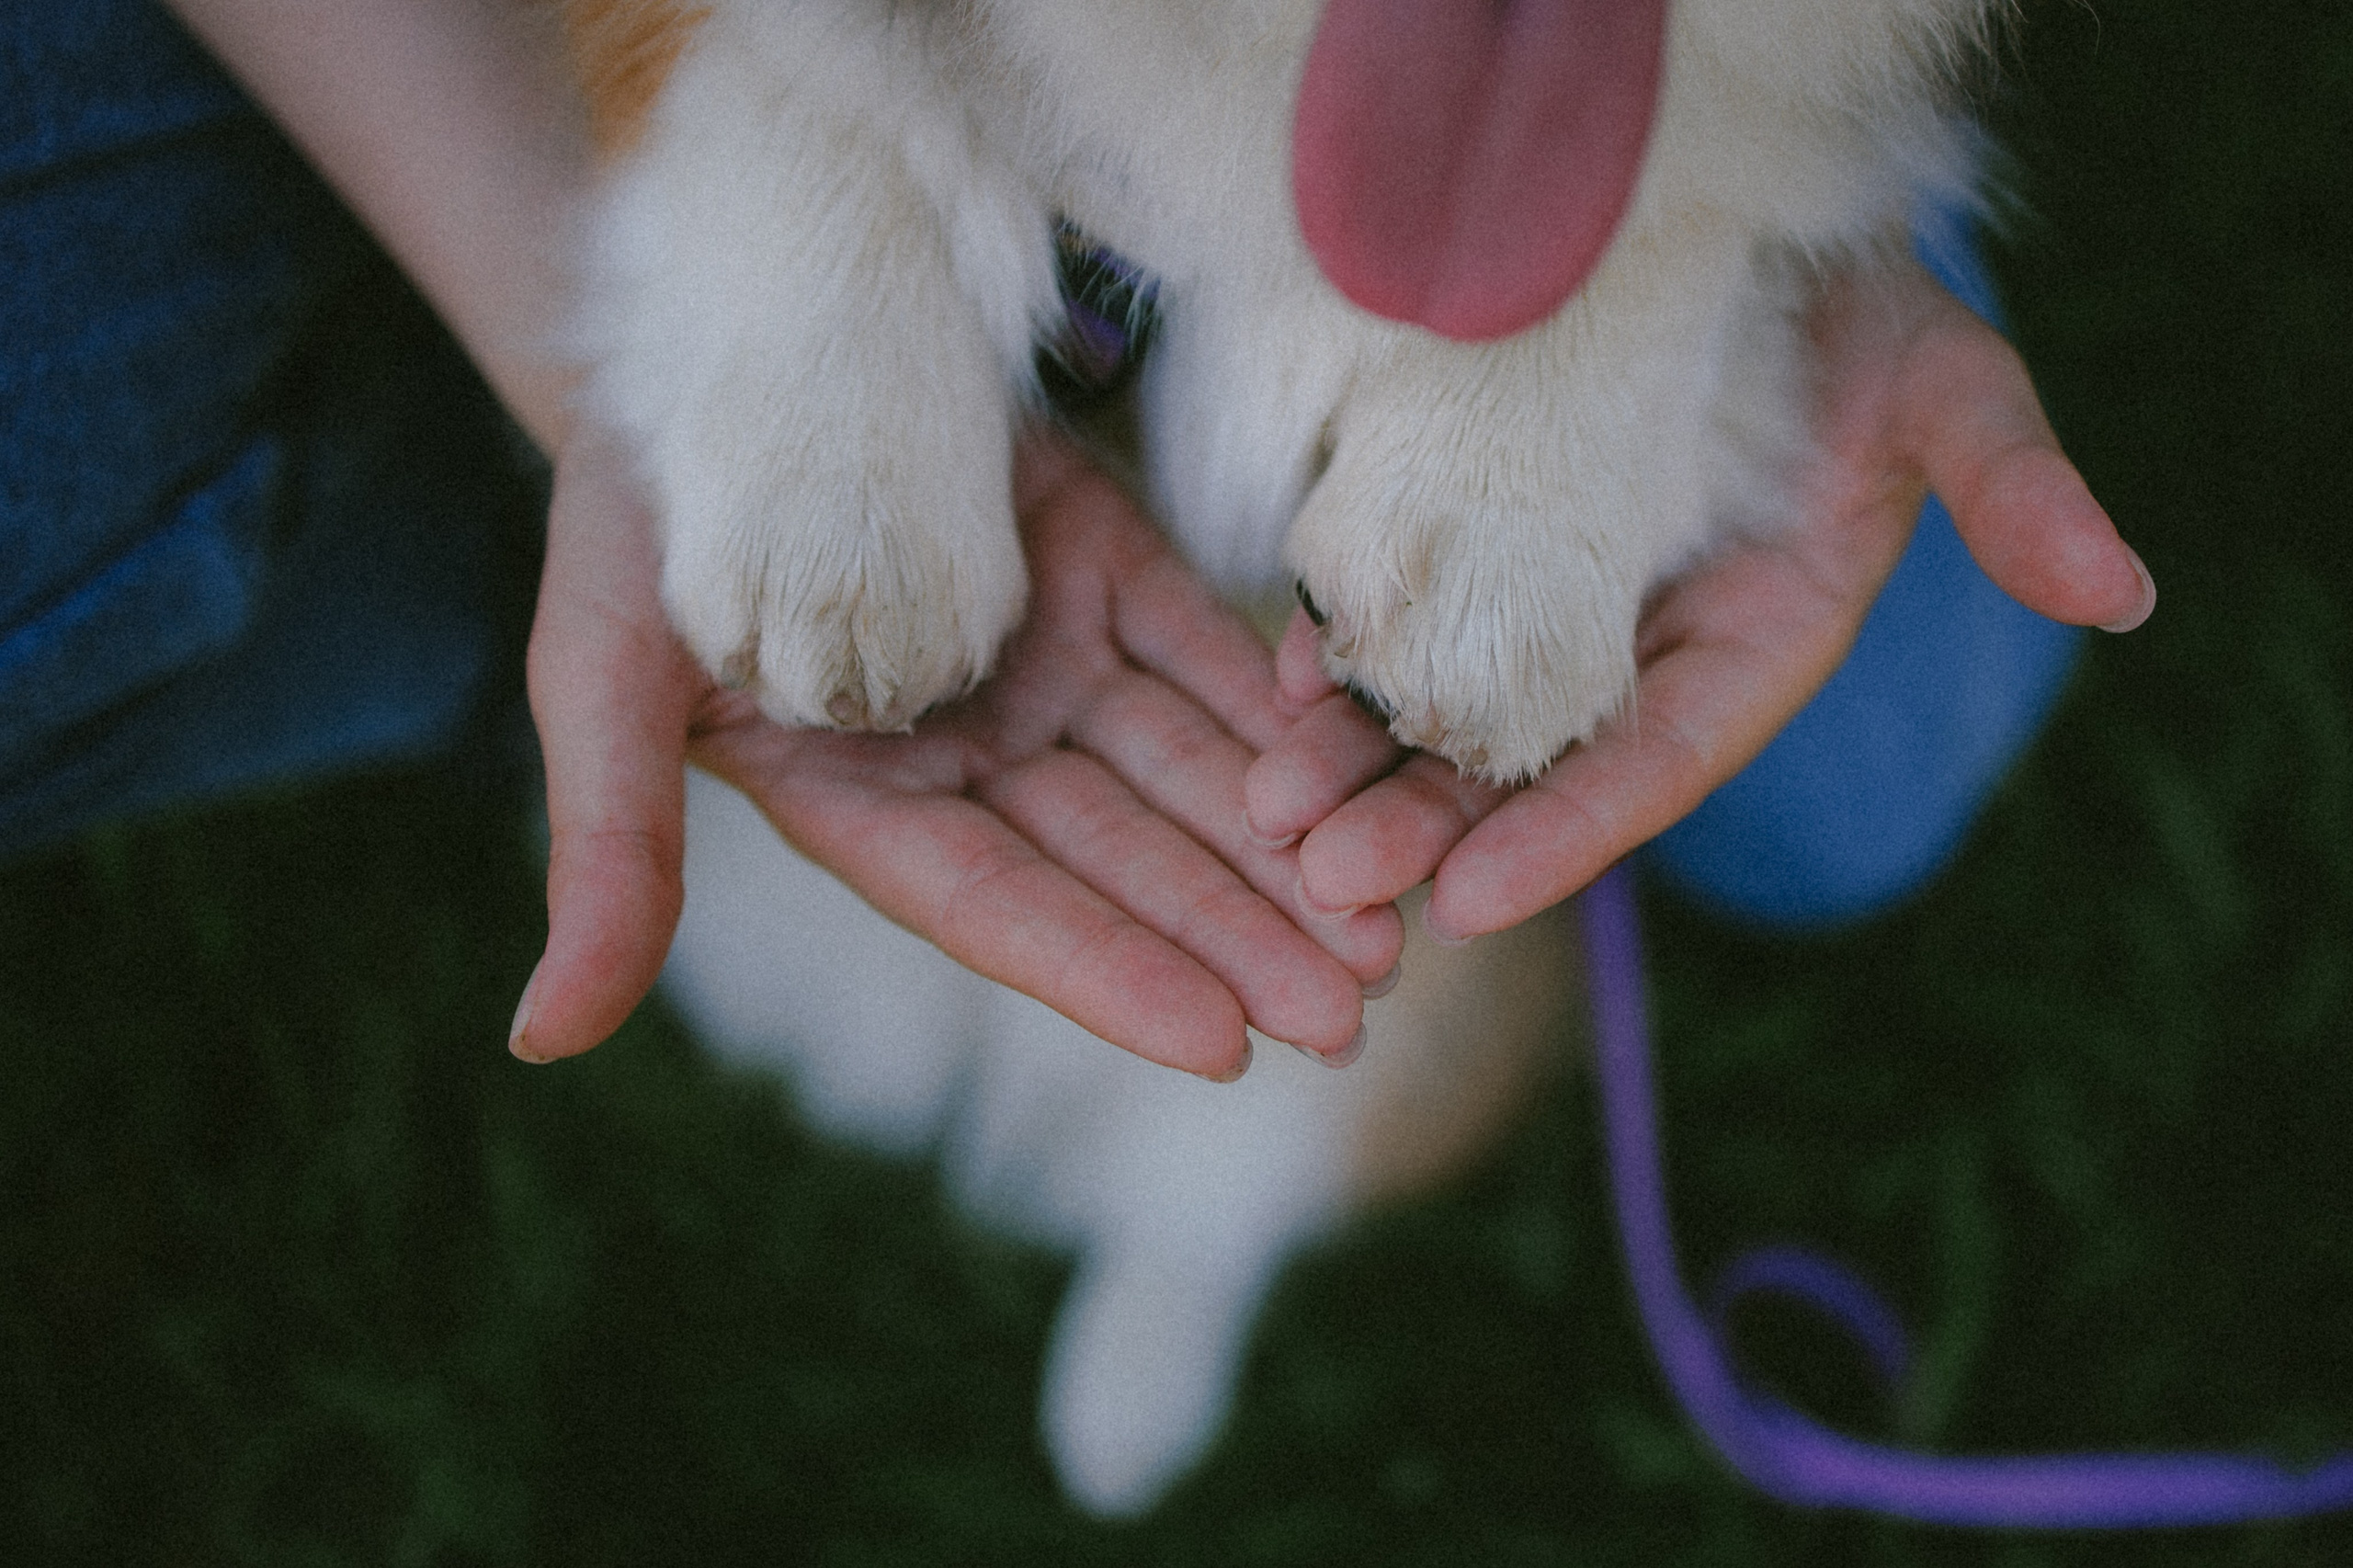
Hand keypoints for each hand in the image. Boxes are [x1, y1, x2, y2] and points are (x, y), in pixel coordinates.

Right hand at [510, 427, 1402, 1079]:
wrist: (699, 335)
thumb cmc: (630, 515)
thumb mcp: (599, 671)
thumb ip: (609, 849)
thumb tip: (548, 1039)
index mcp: (865, 799)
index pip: (1002, 907)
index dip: (1107, 968)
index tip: (1222, 1040)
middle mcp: (973, 752)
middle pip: (1124, 860)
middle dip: (1237, 934)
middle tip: (1356, 1011)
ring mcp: (1047, 662)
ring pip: (1187, 774)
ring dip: (1286, 849)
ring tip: (1392, 927)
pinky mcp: (1106, 569)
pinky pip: (1205, 652)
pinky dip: (1280, 710)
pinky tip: (1363, 768)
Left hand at [1243, 257, 2156, 939]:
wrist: (1762, 256)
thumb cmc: (1866, 326)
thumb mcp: (1949, 388)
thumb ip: (2009, 488)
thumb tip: (2120, 586)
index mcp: (1747, 654)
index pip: (1649, 768)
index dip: (1563, 835)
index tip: (1470, 901)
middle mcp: (1636, 652)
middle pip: (1520, 768)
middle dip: (1421, 829)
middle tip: (1319, 880)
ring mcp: (1544, 607)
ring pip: (1437, 715)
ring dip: (1351, 767)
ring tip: (1264, 811)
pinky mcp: (1468, 548)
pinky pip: (1391, 623)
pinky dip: (1332, 659)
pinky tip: (1266, 689)